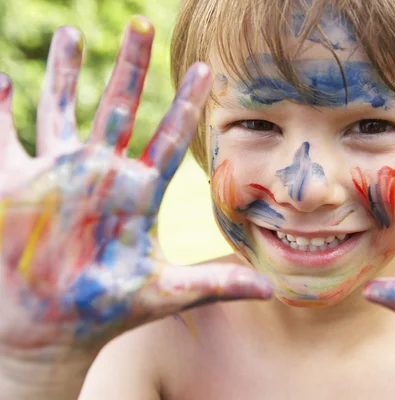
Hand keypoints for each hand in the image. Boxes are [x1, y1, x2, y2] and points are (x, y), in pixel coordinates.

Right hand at [0, 16, 271, 389]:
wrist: (51, 329)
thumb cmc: (107, 310)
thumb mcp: (165, 292)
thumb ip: (217, 285)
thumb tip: (272, 289)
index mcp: (137, 193)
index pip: (168, 137)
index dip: (187, 104)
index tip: (206, 69)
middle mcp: (101, 174)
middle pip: (119, 108)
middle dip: (131, 67)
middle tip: (143, 24)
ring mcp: (58, 174)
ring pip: (63, 109)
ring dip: (67, 73)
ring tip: (74, 32)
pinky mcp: (16, 185)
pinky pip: (2, 135)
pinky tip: (1, 75)